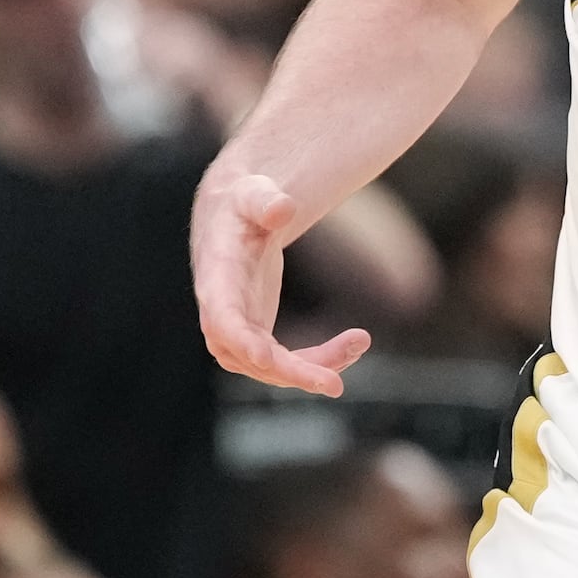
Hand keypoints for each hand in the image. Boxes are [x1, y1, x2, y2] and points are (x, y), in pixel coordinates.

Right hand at [191, 166, 370, 394]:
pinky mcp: (257, 335)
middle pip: (249, 356)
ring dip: (314, 367)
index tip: (266, 358)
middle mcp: (221, 314)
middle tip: (335, 384)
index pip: (222, 319)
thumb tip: (284, 207)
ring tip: (360, 342)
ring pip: (271, 366)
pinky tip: (352, 345)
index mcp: (217, 280)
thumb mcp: (253, 193)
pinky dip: (318, 360)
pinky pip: (285, 361)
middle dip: (290, 372)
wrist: (238, 218)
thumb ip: (265, 201)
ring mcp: (237, 330)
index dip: (241, 341)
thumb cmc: (246, 202)